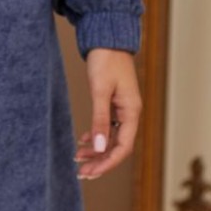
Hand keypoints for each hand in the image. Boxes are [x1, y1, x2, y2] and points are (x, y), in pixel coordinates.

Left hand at [75, 47, 141, 179]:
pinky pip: (108, 126)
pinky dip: (96, 135)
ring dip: (96, 150)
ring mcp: (123, 108)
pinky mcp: (114, 102)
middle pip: (117, 146)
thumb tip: (99, 148)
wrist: (107, 37)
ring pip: (112, 137)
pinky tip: (84, 139)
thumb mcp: (100, 90)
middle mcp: (130, 113)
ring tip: (78, 158)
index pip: (122, 148)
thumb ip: (99, 119)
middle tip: (82, 173)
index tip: (91, 173)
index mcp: (131, 112)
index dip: (107, 163)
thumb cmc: (106, 60)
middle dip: (100, 161)